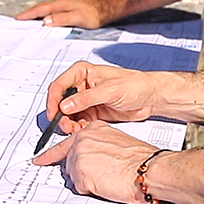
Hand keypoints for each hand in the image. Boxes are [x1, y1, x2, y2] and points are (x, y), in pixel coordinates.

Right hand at [16, 0, 106, 28]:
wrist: (105, 10)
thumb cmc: (93, 15)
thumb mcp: (77, 18)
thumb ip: (61, 19)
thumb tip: (45, 20)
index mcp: (60, 4)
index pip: (40, 9)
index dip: (28, 14)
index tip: (18, 18)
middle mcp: (61, 3)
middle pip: (40, 8)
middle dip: (29, 13)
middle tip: (18, 19)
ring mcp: (64, 5)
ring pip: (45, 9)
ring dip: (35, 13)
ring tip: (28, 19)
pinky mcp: (68, 8)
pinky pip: (51, 11)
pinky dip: (44, 14)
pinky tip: (44, 19)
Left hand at [31, 120, 159, 203]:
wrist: (149, 169)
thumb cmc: (141, 160)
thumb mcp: (116, 142)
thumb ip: (98, 146)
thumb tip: (92, 159)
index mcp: (92, 130)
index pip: (64, 143)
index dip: (50, 155)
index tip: (39, 160)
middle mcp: (82, 139)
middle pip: (68, 163)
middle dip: (81, 173)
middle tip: (101, 176)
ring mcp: (79, 155)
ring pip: (74, 176)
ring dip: (87, 181)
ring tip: (107, 178)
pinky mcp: (80, 172)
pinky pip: (80, 188)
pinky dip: (91, 190)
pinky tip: (105, 184)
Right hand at [44, 62, 164, 132]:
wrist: (150, 97)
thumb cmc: (135, 85)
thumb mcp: (110, 90)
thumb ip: (86, 98)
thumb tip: (65, 105)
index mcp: (82, 72)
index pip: (59, 86)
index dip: (53, 100)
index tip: (54, 114)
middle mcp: (81, 86)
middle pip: (60, 101)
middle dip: (60, 115)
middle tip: (65, 126)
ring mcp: (85, 100)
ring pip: (67, 114)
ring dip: (68, 123)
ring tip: (74, 130)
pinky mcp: (91, 112)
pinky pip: (77, 122)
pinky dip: (77, 128)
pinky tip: (81, 131)